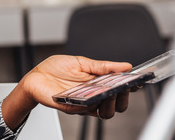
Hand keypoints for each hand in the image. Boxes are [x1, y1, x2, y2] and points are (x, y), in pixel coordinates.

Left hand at [12, 55, 132, 121]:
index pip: (120, 90)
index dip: (131, 87)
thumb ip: (103, 66)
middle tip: (124, 86)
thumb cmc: (55, 69)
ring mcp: (85, 103)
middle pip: (117, 105)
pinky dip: (95, 102)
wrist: (35, 77)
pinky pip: (89, 110)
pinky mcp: (74, 108)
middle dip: (124, 96)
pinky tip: (95, 93)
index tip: (138, 81)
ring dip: (112, 102)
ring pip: (107, 112)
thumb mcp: (82, 62)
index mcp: (98, 84)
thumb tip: (125, 65)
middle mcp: (94, 96)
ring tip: (111, 91)